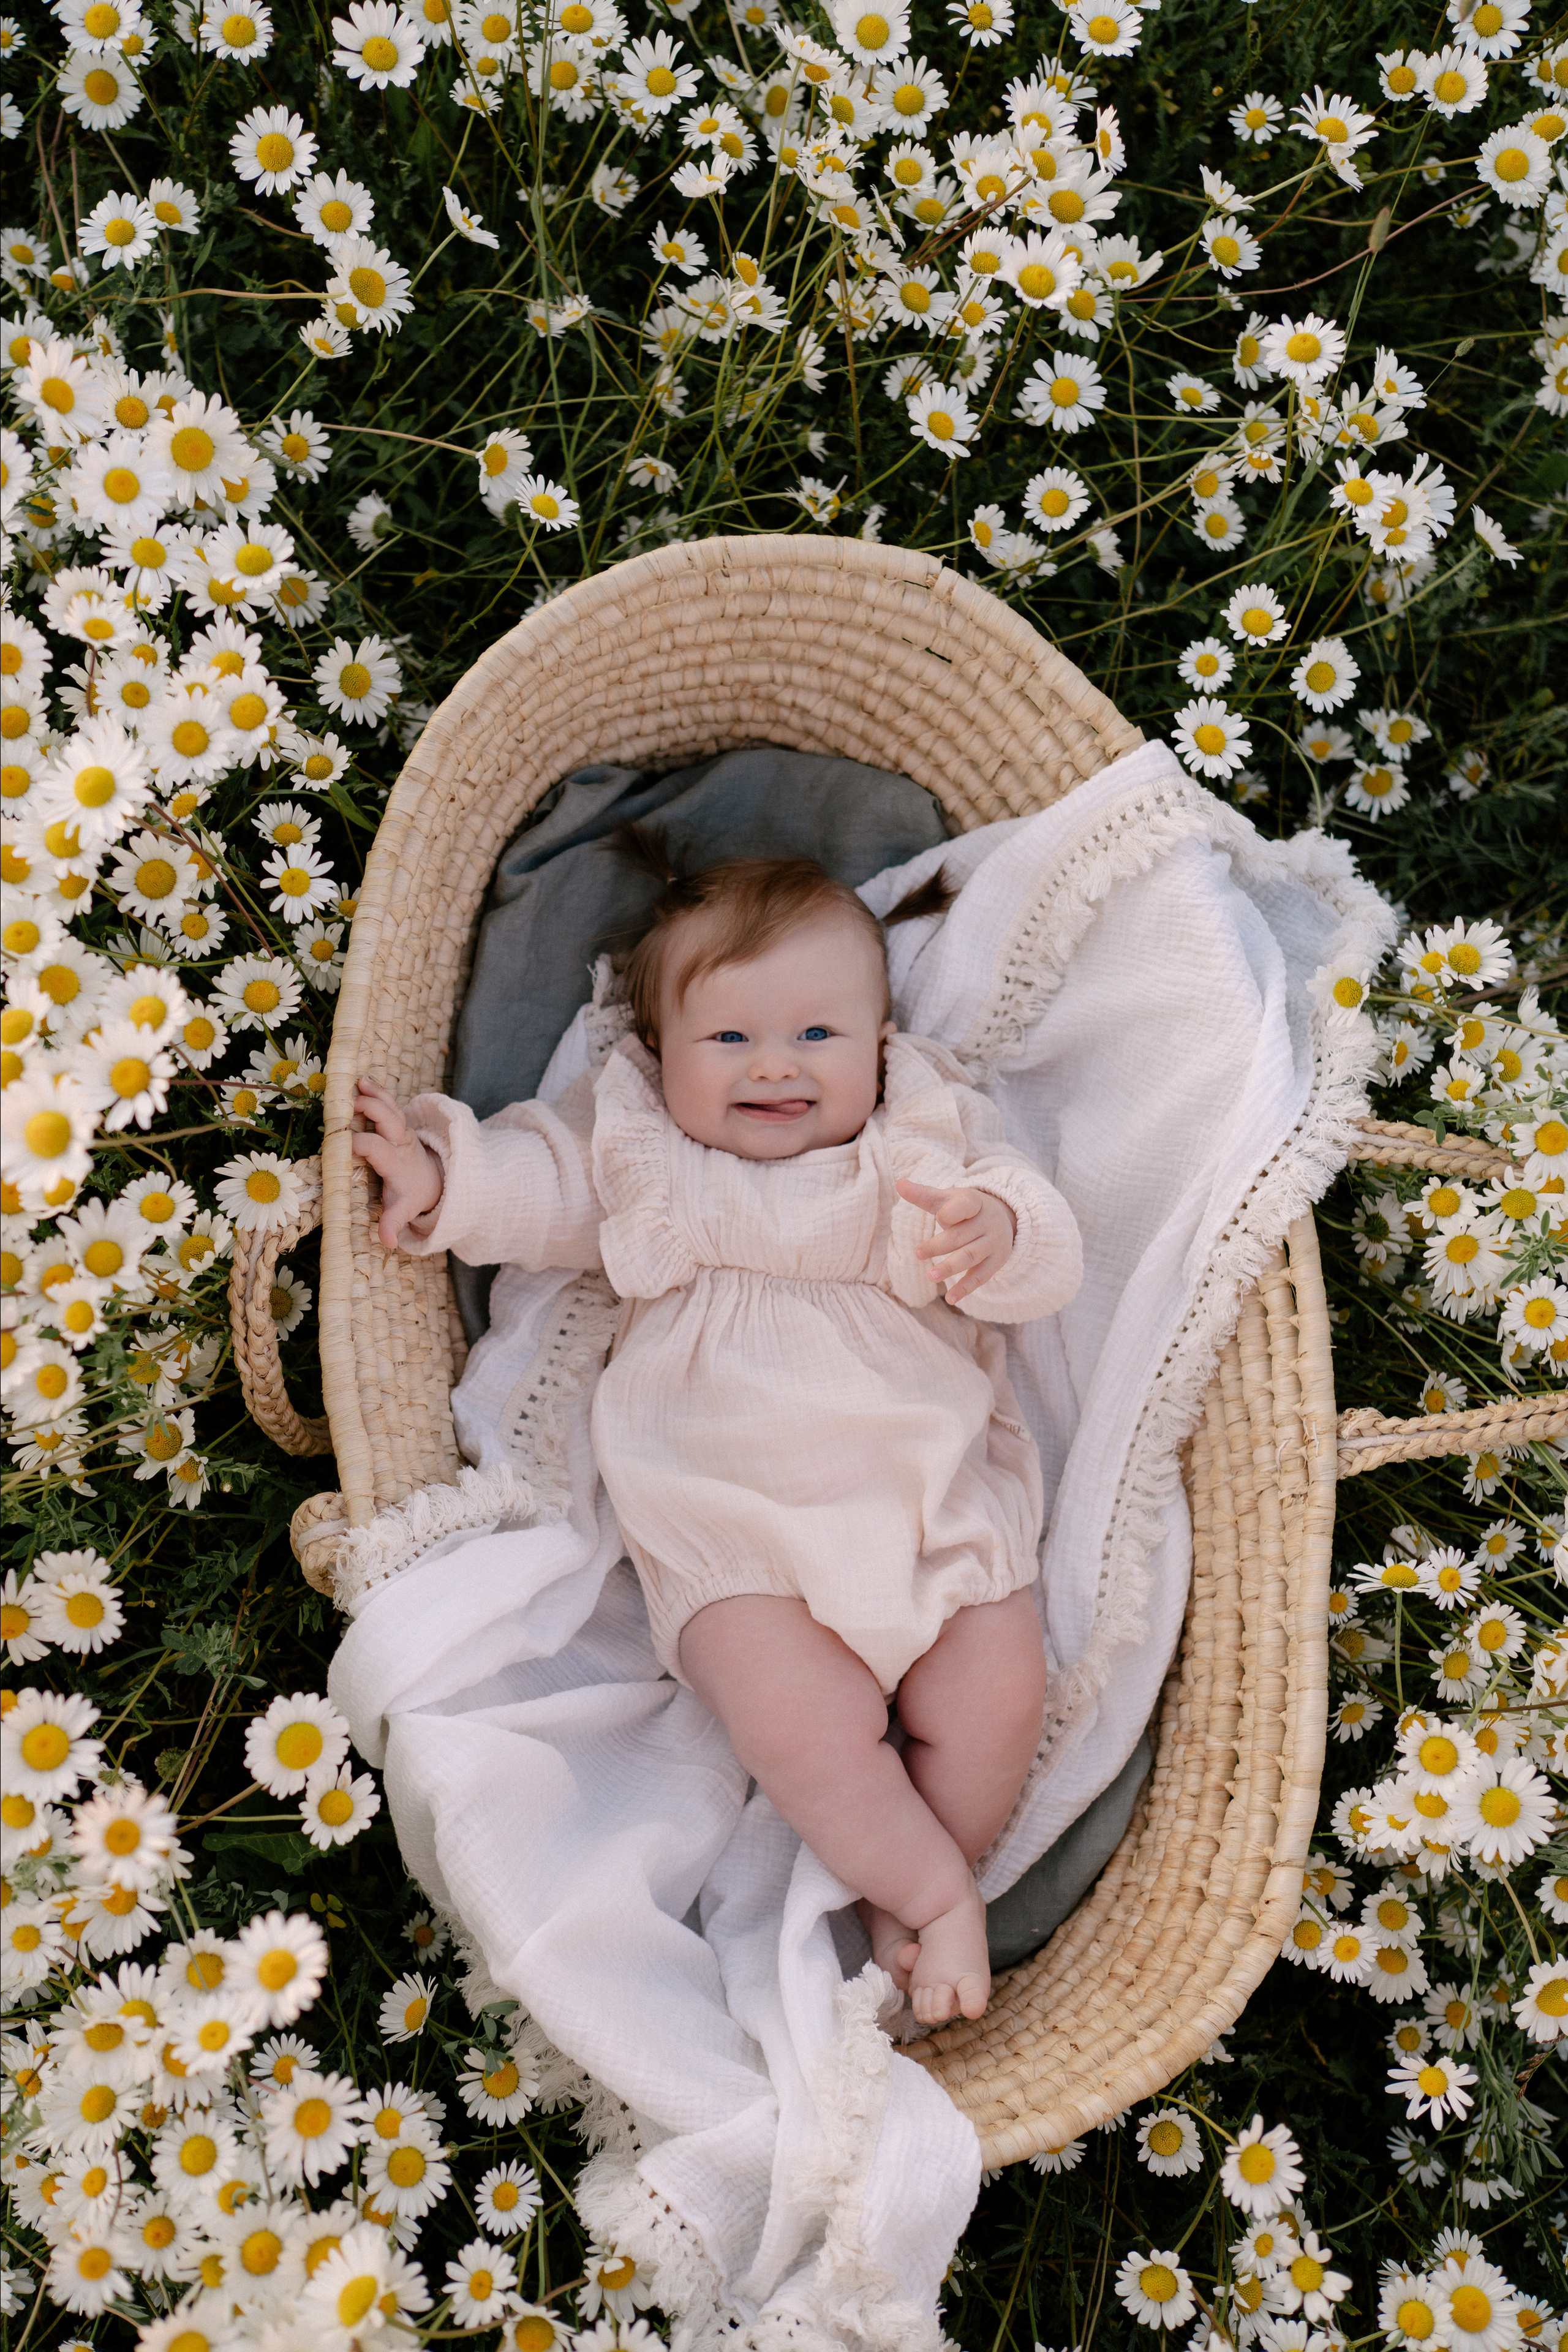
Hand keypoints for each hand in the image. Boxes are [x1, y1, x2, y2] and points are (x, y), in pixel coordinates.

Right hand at [352, 1077, 443, 1248]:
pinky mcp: (398, 1123)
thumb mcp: (405, 1210)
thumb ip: (394, 1223)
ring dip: (375, 1094)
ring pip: (391, 1107)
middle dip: (373, 1109)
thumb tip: (388, 1242)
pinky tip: (363, 1081)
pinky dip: (377, 1092)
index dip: (360, 1143)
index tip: (342, 1142)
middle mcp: (400, 1142)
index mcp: (397, 1162)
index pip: (378, 1148)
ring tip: (360, 1083)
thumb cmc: (413, 1194)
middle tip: (352, 1104)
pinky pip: (389, 1104)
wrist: (434, 1179)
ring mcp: (401, 1130)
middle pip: (389, 1120)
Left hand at [897, 1178, 1015, 1305]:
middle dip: (939, 1246)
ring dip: (950, 1267)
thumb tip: (899, 1183)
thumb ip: (923, 1194)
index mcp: (975, 1202)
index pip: (964, 1206)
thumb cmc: (966, 1209)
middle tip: (918, 1253)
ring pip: (970, 1256)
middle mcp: (987, 1222)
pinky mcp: (996, 1262)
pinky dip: (965, 1288)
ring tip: (931, 1276)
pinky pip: (980, 1277)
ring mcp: (993, 1243)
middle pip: (961, 1236)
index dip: (950, 1213)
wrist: (1003, 1218)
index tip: (938, 1218)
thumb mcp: (948, 1198)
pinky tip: (950, 1298)